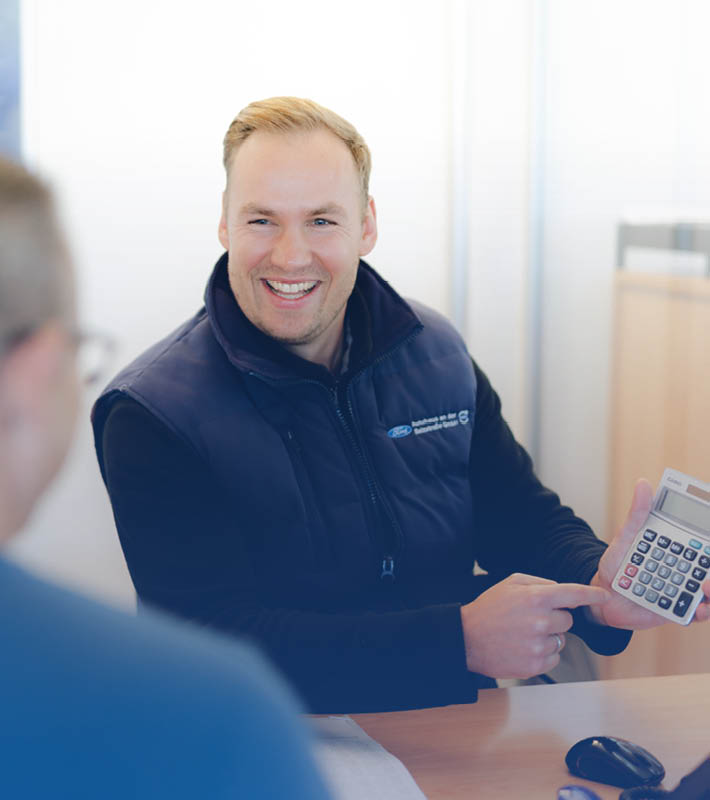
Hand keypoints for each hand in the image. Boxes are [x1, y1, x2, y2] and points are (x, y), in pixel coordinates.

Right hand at [460, 573, 608, 678]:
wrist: (467, 638)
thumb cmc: (489, 609)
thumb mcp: (510, 583)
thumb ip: (539, 583)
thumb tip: (561, 591)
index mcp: (536, 598)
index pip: (573, 594)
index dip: (592, 594)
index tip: (605, 596)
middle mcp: (540, 621)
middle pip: (568, 620)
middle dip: (555, 618)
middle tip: (531, 619)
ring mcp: (538, 645)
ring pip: (561, 640)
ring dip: (548, 637)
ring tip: (523, 634)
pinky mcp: (535, 665)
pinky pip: (554, 657)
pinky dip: (543, 653)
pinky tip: (523, 647)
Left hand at [588, 479, 709, 627]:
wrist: (603, 598)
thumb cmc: (616, 565)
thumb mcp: (625, 537)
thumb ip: (637, 514)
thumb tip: (643, 483)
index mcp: (676, 547)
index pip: (703, 541)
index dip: (707, 540)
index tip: (709, 536)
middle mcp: (685, 567)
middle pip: (709, 566)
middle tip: (708, 573)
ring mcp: (683, 588)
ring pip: (709, 590)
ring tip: (705, 587)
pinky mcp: (678, 609)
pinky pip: (696, 612)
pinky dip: (701, 611)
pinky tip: (698, 608)